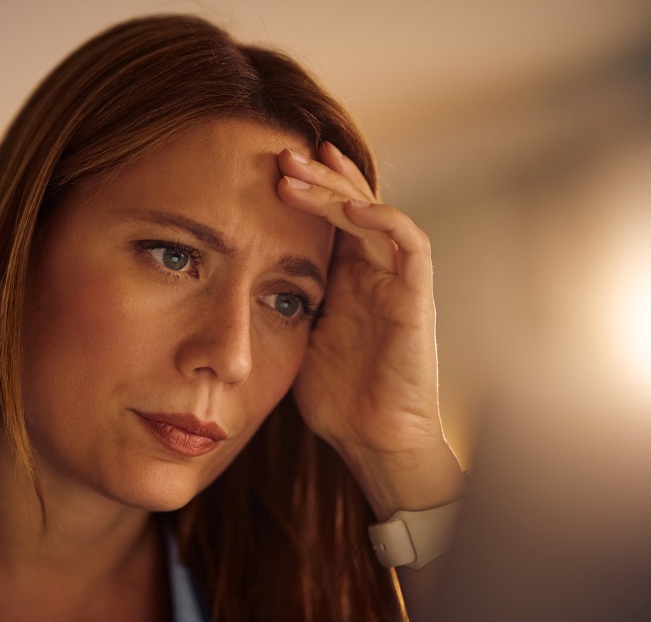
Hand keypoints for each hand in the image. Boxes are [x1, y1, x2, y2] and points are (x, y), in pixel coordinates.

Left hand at [277, 142, 462, 519]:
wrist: (374, 441)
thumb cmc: (336, 399)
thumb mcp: (295, 339)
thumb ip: (282, 304)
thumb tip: (233, 279)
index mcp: (345, 279)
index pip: (329, 217)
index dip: (307, 189)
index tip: (266, 164)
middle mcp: (373, 272)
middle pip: (351, 204)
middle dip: (318, 176)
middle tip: (279, 152)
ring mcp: (397, 282)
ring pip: (375, 213)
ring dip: (340, 189)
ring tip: (302, 169)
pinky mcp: (417, 299)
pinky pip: (410, 246)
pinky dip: (384, 221)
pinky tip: (352, 207)